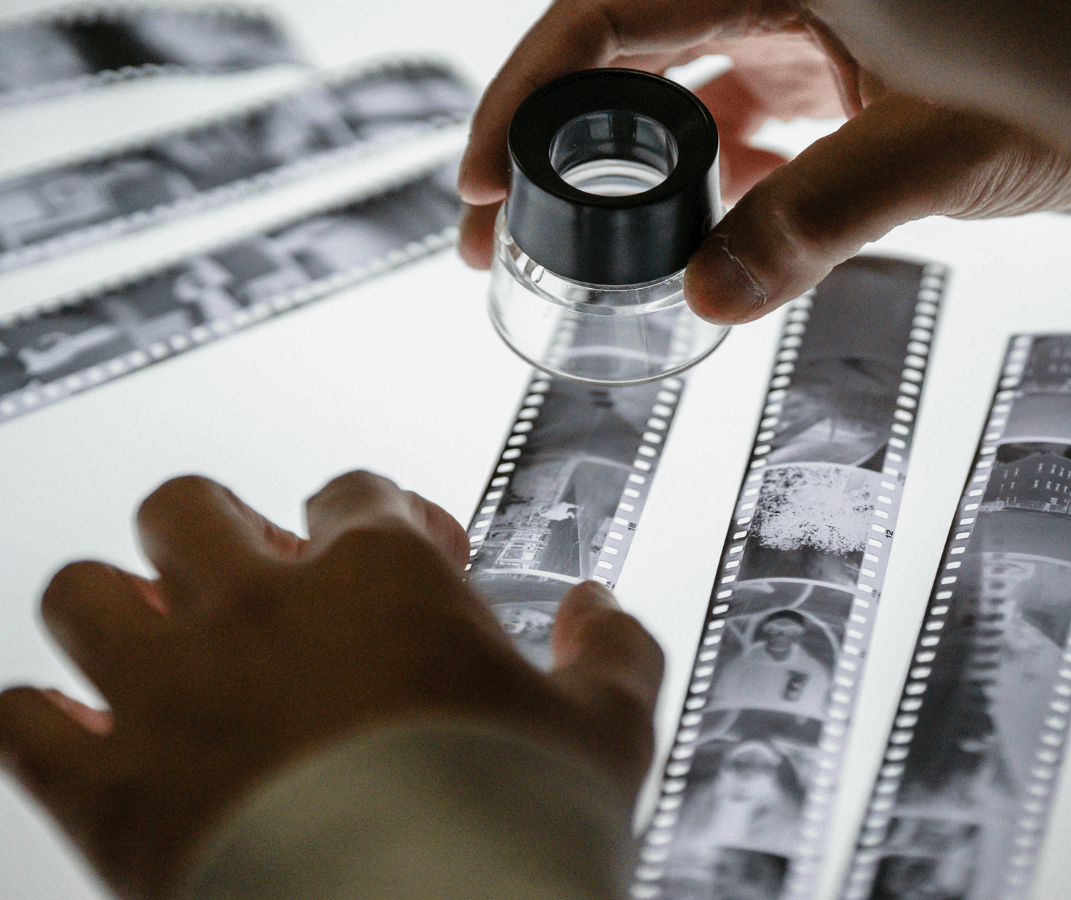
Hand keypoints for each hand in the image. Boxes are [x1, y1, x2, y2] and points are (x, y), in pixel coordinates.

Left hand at [0, 472, 662, 899]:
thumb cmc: (515, 826)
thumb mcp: (608, 730)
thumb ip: (614, 652)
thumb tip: (603, 612)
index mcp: (379, 574)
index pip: (355, 493)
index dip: (386, 519)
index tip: (411, 559)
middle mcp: (258, 608)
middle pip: (189, 507)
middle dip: (221, 534)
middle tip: (259, 581)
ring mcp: (170, 692)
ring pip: (85, 592)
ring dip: (118, 609)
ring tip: (160, 642)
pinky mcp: (109, 790)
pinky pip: (23, 720)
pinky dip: (47, 719)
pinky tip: (90, 732)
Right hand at [457, 0, 1070, 324]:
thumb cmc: (1070, 85)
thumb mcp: (937, 149)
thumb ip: (821, 217)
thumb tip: (711, 294)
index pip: (612, 15)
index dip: (528, 95)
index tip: (480, 180)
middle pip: (620, 55)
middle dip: (546, 144)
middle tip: (492, 234)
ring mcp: (802, 36)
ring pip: (672, 98)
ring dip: (620, 177)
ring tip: (573, 256)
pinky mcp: (828, 81)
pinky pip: (738, 131)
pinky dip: (708, 189)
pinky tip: (700, 245)